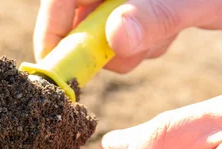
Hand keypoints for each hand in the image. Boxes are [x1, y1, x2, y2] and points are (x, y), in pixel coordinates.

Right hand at [34, 0, 221, 71]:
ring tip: (165, 30)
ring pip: (103, 33)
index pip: (60, 1)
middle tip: (135, 50)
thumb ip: (154, 16)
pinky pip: (124, 36)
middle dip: (102, 46)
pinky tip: (169, 27)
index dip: (53, 33)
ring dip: (130, 47)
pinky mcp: (135, 7)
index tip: (59, 68)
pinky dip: (143, 43)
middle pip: (79, 21)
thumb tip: (116, 36)